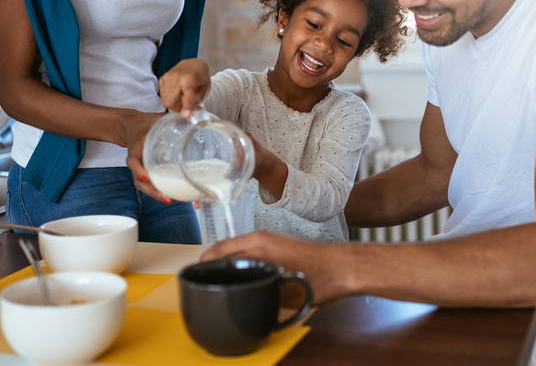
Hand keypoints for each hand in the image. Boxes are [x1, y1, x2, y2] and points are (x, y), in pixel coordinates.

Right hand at [122, 111, 175, 203]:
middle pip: (139, 180)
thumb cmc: (144, 123)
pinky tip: (169, 196)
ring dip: (155, 194)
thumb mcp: (154, 118)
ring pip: (143, 186)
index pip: (133, 162)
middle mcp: (135, 160)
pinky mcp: (143, 171)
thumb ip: (171, 117)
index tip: (146, 177)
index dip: (139, 170)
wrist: (130, 126)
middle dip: (152, 190)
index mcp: (136, 147)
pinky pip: (147, 184)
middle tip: (166, 197)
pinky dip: (156, 191)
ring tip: (169, 199)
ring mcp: (138, 168)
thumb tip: (190, 115)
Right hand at [158, 59, 210, 114]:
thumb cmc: (200, 76)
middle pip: (171, 102)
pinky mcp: (162, 79)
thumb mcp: (204, 88)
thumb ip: (196, 101)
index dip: (187, 108)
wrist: (192, 64)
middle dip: (178, 109)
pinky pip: (162, 96)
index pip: (187, 96)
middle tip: (186, 107)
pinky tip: (176, 94)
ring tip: (182, 99)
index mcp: (190, 79)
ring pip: (165, 101)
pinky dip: (169, 98)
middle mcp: (176, 77)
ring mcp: (167, 78)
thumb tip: (187, 115)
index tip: (187, 116)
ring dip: (174, 104)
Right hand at [200, 231, 350, 304]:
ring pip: (238, 248)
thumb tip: (240, 298)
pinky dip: (240, 258)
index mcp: (256, 244)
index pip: (218, 250)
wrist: (342, 267)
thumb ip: (257, 292)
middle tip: (201, 279)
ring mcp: (270, 239)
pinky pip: (250, 250)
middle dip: (211, 261)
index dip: (203, 263)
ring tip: (218, 277)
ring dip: (226, 259)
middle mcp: (260, 237)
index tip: (193, 274)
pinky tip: (242, 273)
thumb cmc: (317, 277)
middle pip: (225, 248)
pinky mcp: (279, 245)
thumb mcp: (282, 291)